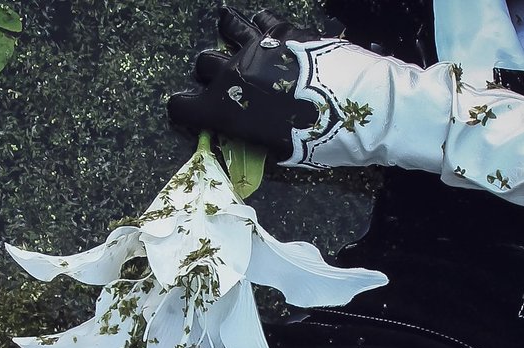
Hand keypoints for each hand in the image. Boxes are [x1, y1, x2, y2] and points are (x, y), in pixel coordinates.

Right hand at [168, 7, 321, 160]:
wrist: (342, 105)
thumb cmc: (308, 139)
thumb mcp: (275, 151)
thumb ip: (256, 138)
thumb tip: (255, 133)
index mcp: (224, 108)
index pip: (183, 107)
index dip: (181, 110)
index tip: (184, 111)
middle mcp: (231, 72)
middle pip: (205, 64)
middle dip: (208, 73)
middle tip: (221, 80)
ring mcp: (256, 47)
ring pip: (228, 29)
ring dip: (227, 35)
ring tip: (228, 33)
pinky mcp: (281, 31)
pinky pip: (262, 19)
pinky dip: (261, 24)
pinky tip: (264, 27)